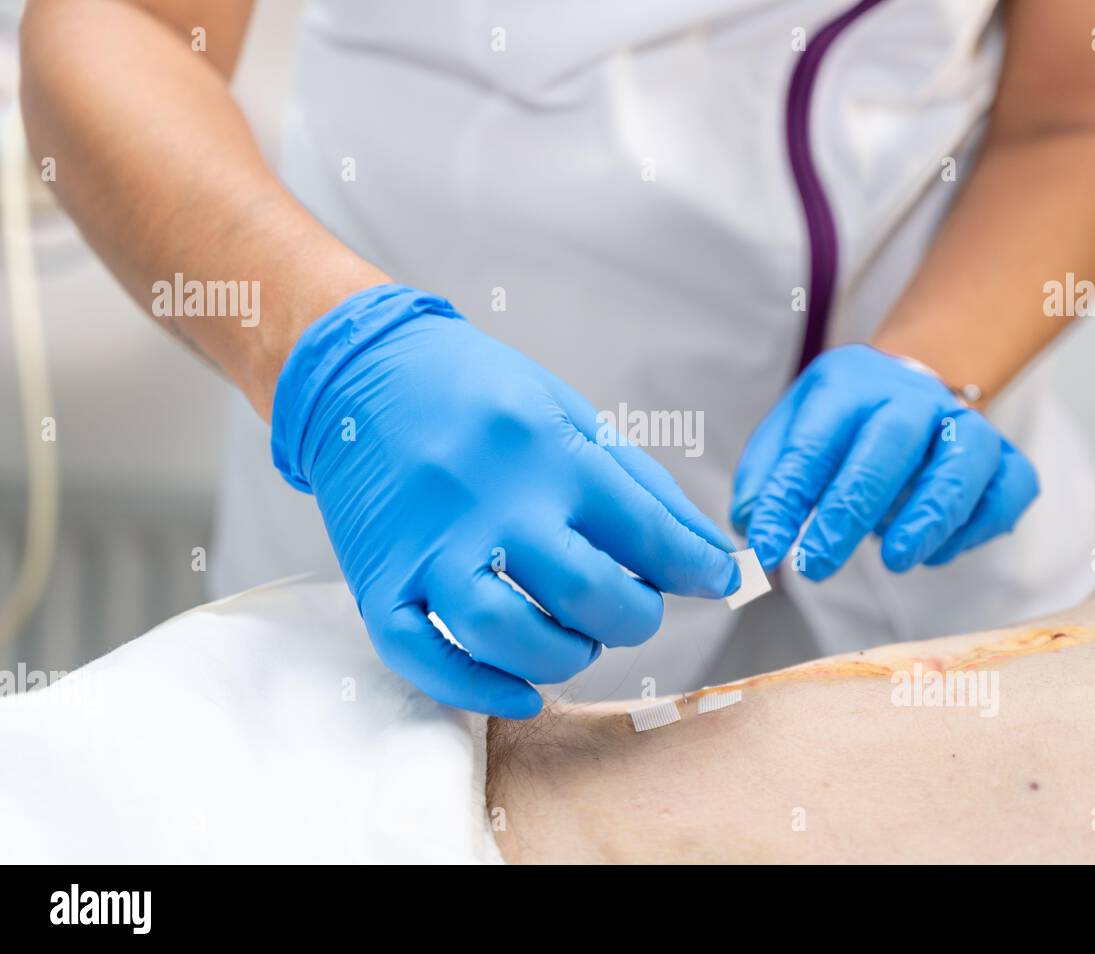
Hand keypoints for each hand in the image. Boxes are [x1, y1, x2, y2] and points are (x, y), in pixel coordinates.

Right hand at [272, 285, 738, 717]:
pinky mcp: (379, 582)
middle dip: (634, 618)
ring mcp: (428, 545)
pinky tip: (522, 694)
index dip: (696, 569)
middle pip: (586, 594)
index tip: (718, 584)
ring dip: (565, 657)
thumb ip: (643, 487)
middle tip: (633, 608)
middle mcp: (489, 499)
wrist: (359, 373)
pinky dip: (480, 690)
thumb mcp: (570, 413)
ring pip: (508, 636)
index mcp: (546, 448)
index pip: (647, 531)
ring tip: (577, 640)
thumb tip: (711, 556)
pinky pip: (424, 659)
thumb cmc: (478, 393)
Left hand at [731, 345, 1037, 578]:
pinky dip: (977, 526)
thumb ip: (765, 478)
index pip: (813, 442)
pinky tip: (935, 553)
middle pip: (889, 445)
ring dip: (929, 516)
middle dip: (851, 509)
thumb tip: (751, 527)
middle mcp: (913, 397)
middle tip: (816, 565)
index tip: (766, 550)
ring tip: (893, 561)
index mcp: (848, 384)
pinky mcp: (1004, 458)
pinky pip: (1008, 490)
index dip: (786, 499)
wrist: (910, 389)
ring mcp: (966, 424)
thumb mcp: (790, 431)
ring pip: (963, 463)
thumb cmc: (840, 425)